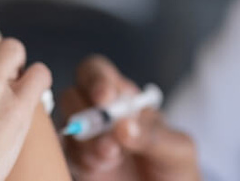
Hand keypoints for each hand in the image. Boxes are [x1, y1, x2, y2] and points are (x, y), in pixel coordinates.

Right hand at [61, 55, 199, 180]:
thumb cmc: (174, 168)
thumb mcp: (177, 149)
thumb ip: (153, 136)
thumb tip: (124, 126)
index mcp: (122, 97)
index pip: (96, 71)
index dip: (95, 79)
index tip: (104, 98)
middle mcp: (97, 112)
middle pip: (72, 94)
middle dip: (88, 115)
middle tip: (110, 140)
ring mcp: (84, 137)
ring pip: (67, 124)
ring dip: (85, 140)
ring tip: (110, 158)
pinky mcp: (76, 161)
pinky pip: (63, 152)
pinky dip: (77, 158)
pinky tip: (98, 168)